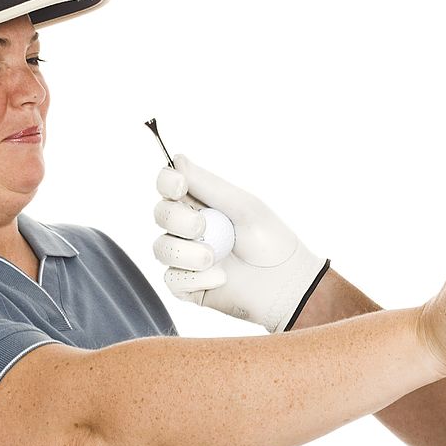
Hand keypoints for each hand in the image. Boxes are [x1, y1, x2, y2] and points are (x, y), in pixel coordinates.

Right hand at [153, 155, 327, 331]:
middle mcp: (187, 228)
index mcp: (200, 204)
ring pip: (162, 248)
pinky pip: (172, 279)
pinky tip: (221, 277)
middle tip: (203, 227)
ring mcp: (185, 257)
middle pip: (160, 214)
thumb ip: (207, 185)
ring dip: (188, 253)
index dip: (167, 183)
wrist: (285, 282)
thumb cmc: (270, 241)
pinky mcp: (186, 285)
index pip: (168, 186)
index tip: (180, 185)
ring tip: (215, 258)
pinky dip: (197, 278)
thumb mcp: (242, 206)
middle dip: (179, 220)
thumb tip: (178, 159)